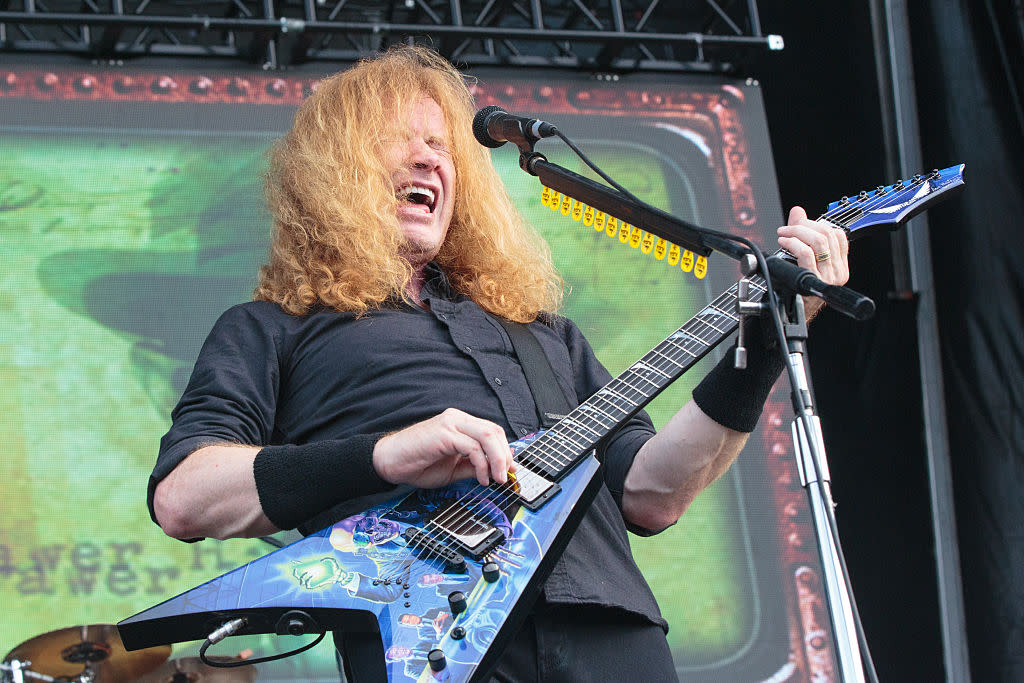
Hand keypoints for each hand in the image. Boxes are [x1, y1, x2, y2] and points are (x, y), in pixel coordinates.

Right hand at [372, 408, 515, 487]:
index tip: (511, 471)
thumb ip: (473, 467)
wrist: (389, 463)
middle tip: (507, 476)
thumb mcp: (453, 469)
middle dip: (505, 456)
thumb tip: (496, 471)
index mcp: (460, 424)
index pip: (493, 431)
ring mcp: (450, 424)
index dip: (505, 451)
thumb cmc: (416, 464)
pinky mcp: (444, 434)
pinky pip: (472, 447)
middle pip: (495, 431)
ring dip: (498, 459)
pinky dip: (482, 464)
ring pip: (488, 435)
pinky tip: (481, 478)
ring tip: (498, 478)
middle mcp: (457, 419)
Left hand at [776, 206, 850, 316]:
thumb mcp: (801, 258)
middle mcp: (838, 272)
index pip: (838, 235)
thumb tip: (798, 211)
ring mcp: (828, 278)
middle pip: (827, 235)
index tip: (801, 224)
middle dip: (803, 225)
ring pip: (818, 241)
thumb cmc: (794, 289)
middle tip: (786, 228)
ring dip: (797, 232)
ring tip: (783, 234)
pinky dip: (793, 243)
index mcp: (840, 266)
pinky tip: (784, 242)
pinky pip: (806, 253)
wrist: (789, 313)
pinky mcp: (814, 281)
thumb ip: (802, 233)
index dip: (817, 224)